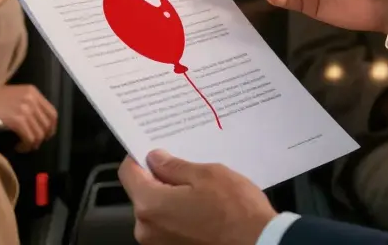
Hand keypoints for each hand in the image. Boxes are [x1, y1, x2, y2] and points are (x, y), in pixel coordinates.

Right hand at [0, 84, 57, 151]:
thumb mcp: (13, 95)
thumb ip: (27, 104)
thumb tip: (38, 122)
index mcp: (32, 91)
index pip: (52, 112)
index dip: (51, 127)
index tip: (45, 136)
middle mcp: (32, 98)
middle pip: (47, 124)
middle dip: (42, 137)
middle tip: (32, 144)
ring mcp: (25, 109)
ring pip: (39, 134)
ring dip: (32, 144)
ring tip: (23, 146)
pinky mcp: (17, 120)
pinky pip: (29, 138)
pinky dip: (26, 146)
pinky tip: (18, 147)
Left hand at [119, 150, 276, 244]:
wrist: (260, 244)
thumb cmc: (237, 211)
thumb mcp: (207, 175)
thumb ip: (174, 166)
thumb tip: (155, 159)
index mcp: (151, 205)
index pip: (128, 173)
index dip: (139, 157)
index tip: (153, 151)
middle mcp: (147, 229)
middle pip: (142, 194)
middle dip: (159, 179)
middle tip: (188, 171)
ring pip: (157, 211)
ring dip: (172, 200)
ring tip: (201, 194)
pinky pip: (168, 228)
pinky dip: (180, 217)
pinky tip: (203, 212)